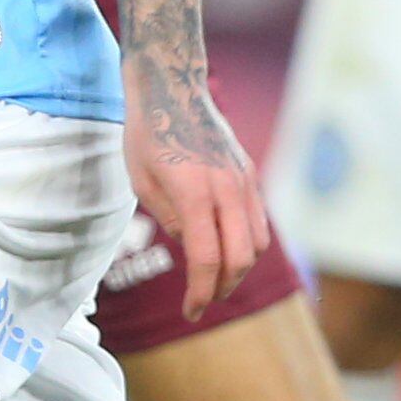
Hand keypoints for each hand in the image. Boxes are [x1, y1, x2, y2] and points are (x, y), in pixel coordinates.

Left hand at [128, 67, 272, 318]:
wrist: (172, 88)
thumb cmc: (148, 134)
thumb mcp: (142, 183)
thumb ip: (170, 220)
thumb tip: (192, 247)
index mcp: (193, 192)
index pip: (206, 258)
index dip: (200, 293)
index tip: (190, 312)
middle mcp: (226, 187)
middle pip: (240, 257)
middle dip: (222, 288)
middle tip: (202, 301)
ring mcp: (243, 180)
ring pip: (257, 242)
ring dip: (238, 268)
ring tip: (214, 279)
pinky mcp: (250, 174)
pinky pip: (258, 221)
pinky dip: (246, 244)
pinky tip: (224, 249)